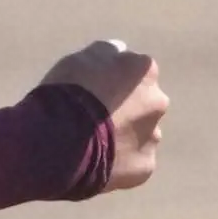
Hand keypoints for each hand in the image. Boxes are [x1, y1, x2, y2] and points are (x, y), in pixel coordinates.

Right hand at [40, 40, 168, 192]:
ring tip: (92, 140)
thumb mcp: (79, 59)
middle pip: (144, 102)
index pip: (134, 70)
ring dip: (124, 134)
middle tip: (94, 114)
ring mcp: (153, 137)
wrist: (60, 141)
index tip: (93, 86)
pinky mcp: (145, 167)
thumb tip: (119, 51)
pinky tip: (96, 159)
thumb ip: (104, 53)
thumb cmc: (68, 92)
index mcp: (144, 72)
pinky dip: (119, 160)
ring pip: (141, 133)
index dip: (113, 78)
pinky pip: (133, 160)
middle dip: (127, 107)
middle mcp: (157, 103)